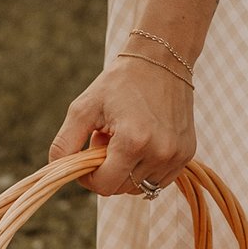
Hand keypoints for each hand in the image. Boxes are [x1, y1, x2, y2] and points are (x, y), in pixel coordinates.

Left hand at [52, 56, 194, 196]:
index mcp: (133, 141)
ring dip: (128, 171)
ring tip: (126, 139)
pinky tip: (143, 143)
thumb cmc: (118, 82)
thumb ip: (64, 144)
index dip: (89, 177)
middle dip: (108, 170)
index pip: (104, 186)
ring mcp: (177, 155)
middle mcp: (160, 152)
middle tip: (108, 139)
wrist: (162, 60)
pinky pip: (159, 180)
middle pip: (122, 188)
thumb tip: (60, 171)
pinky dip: (145, 169)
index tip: (88, 156)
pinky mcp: (187, 154)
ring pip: (141, 187)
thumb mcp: (83, 108)